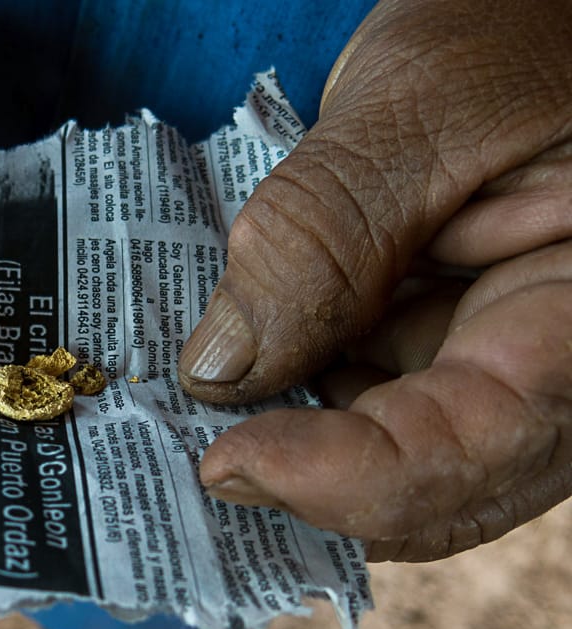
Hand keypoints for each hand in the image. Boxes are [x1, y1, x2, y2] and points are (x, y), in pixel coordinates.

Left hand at [178, 0, 571, 560]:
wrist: (527, 14)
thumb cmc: (517, 25)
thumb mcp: (421, 111)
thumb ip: (325, 239)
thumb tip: (220, 370)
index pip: (479, 443)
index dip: (348, 476)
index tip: (225, 463)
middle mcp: (550, 363)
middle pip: (436, 485)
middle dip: (306, 484)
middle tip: (189, 456)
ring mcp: (491, 360)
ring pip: (389, 456)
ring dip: (286, 442)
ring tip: (194, 410)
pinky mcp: (440, 344)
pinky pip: (367, 403)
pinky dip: (292, 398)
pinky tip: (230, 370)